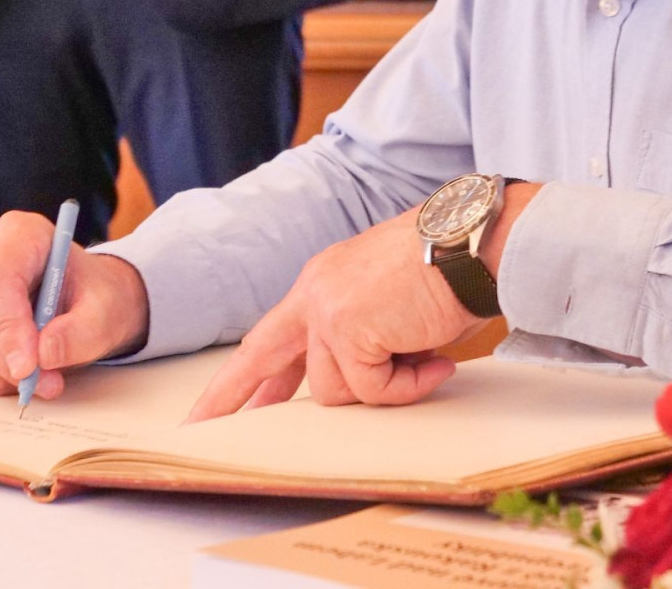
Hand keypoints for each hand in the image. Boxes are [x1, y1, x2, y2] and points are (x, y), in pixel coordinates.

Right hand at [0, 211, 148, 400]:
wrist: (86, 300)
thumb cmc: (94, 296)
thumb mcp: (106, 310)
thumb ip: (81, 331)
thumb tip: (43, 353)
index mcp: (20, 233)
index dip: (8, 326)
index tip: (28, 365)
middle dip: (5, 358)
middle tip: (42, 384)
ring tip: (43, 382)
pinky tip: (21, 378)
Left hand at [186, 182, 543, 421]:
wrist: (474, 243)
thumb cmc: (451, 270)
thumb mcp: (393, 303)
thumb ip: (366, 338)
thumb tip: (362, 387)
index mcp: (325, 282)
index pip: (276, 335)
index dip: (251, 375)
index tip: (220, 402)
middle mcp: (316, 292)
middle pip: (260, 356)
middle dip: (226, 397)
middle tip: (197, 428)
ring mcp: (327, 311)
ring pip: (336, 390)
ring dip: (387, 387)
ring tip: (428, 359)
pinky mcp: (348, 329)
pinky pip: (372, 390)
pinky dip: (407, 387)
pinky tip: (436, 361)